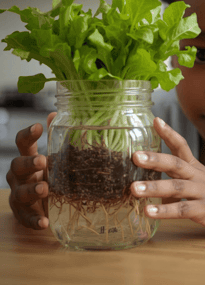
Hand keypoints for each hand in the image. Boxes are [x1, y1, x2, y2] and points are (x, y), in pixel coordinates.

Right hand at [6, 112, 56, 229]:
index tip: (38, 127)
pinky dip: (35, 220)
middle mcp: (20, 176)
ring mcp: (19, 195)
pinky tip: (44, 222)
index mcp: (28, 159)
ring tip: (45, 189)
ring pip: (19, 192)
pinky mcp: (23, 214)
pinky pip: (26, 218)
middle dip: (28, 163)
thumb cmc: (48, 175)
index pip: (23, 144)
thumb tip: (55, 113)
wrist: (43, 204)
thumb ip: (54, 137)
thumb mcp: (54, 157)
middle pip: (17, 166)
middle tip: (43, 161)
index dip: (28, 135)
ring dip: (31, 190)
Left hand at [131, 117, 204, 236]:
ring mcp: (202, 192)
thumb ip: (176, 178)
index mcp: (195, 167)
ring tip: (133, 189)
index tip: (155, 120)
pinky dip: (165, 211)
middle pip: (176, 163)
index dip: (169, 133)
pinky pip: (183, 210)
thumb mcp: (198, 180)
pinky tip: (149, 212)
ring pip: (176, 187)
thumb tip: (151, 181)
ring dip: (154, 187)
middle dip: (155, 159)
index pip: (181, 146)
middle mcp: (197, 176)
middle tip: (135, 156)